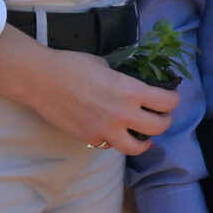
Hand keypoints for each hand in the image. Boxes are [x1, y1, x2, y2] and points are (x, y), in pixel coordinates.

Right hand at [0, 29, 180, 154]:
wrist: (40, 79)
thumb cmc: (73, 65)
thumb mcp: (108, 65)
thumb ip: (127, 79)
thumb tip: (141, 83)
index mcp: (130, 91)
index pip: (167, 103)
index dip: (172, 99)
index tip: (170, 96)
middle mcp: (121, 114)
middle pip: (159, 127)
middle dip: (164, 120)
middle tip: (161, 115)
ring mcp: (105, 130)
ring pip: (137, 147)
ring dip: (145, 140)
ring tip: (144, 134)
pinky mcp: (88, 138)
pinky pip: (111, 146)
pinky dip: (117, 140)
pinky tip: (116, 132)